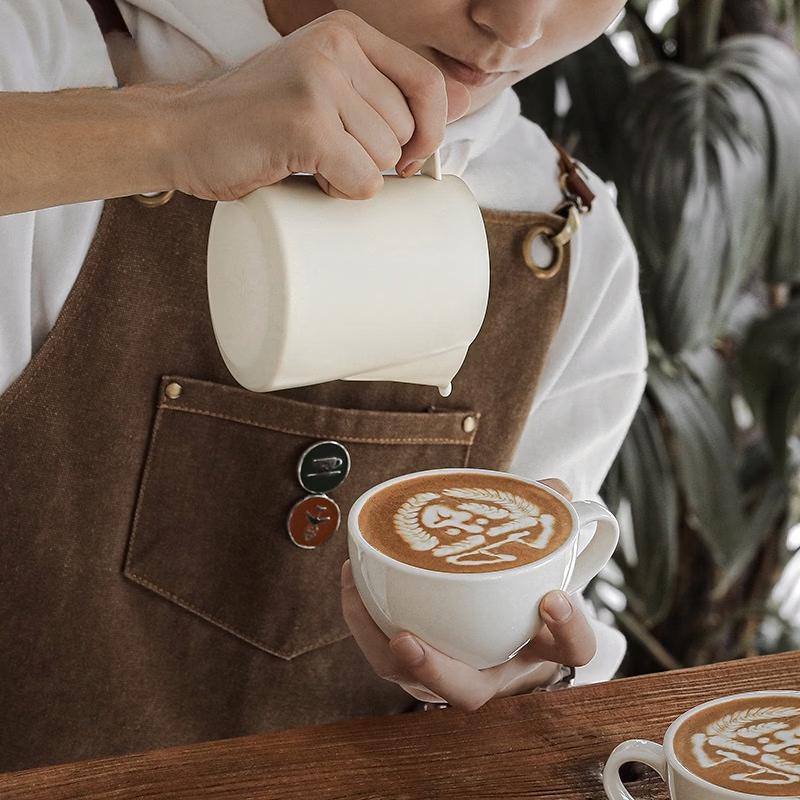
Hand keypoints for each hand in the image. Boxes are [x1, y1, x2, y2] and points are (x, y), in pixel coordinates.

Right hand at [167, 10, 470, 201]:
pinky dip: (342, 191)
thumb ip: (380, 92)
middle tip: (329, 152)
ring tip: (310, 159)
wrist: (182, 133)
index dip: (429, 131)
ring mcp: (320, 82)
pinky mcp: (307, 123)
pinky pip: (365, 180)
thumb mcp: (324, 88)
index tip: (410, 157)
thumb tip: (463, 105)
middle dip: (377, 157)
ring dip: (354, 174)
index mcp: (347, 32)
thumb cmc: (256, 120)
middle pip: (406, 129)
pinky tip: (309, 174)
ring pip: (387, 158)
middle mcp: (336, 46)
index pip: (427, 84)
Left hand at [341, 479, 596, 710]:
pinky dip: (363, 616)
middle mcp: (495, 671)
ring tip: (360, 592)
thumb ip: (552, 522)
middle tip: (407, 641)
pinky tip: (355, 574)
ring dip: (380, 644)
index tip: (552, 598)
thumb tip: (553, 488)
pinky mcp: (416, 664)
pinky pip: (384, 653)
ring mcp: (452, 674)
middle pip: (467, 692)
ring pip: (413, 681)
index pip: (569, 648)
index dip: (566, 628)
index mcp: (543, 644)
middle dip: (435, 671)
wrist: (506, 627)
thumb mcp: (544, 555)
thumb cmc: (522, 587)